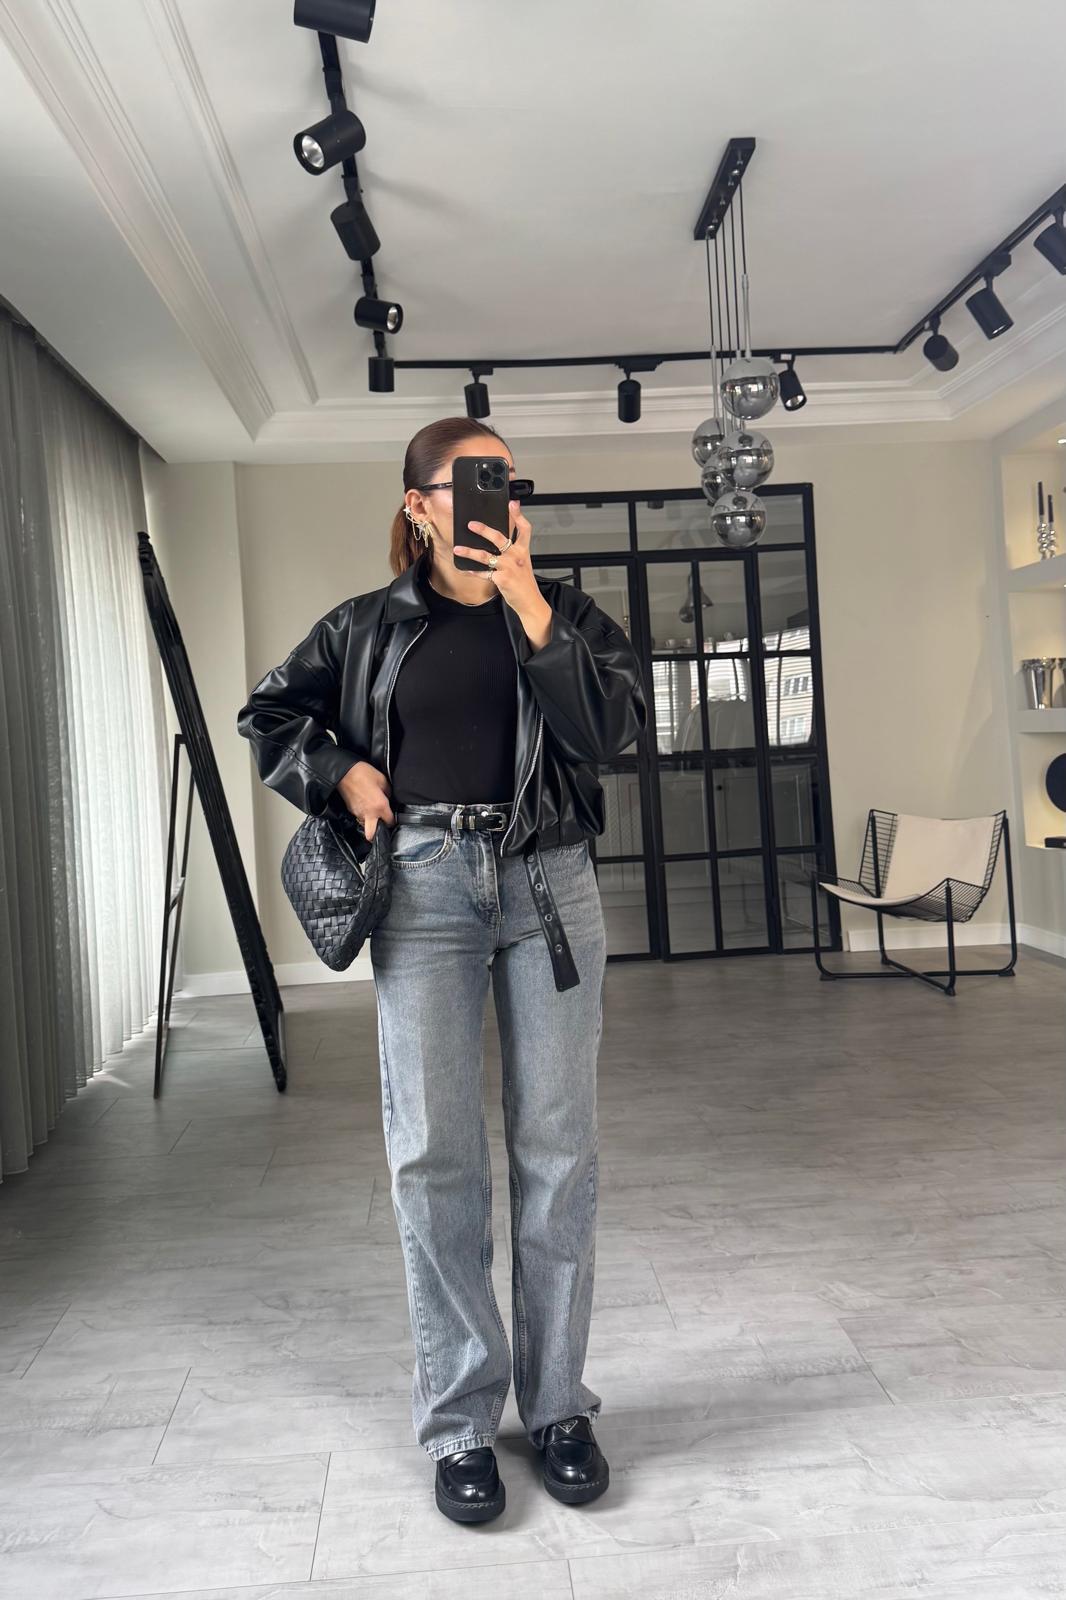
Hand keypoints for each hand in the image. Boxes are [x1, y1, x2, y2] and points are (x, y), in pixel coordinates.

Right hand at [336, 759, 394, 839]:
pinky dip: (362, 814)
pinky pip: (358, 816)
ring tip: (371, 812)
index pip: (390, 822)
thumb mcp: (382, 780)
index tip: (392, 819)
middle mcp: (369, 813)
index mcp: (380, 806)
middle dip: (376, 834)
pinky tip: (364, 805)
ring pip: (364, 825)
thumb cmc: (362, 774)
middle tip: (380, 827)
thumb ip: (388, 792)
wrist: (344, 772)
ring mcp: (358, 813)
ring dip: (369, 821)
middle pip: (371, 835)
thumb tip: (388, 798)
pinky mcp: (350, 810)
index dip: (393, 821)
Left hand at [453, 500, 546, 618]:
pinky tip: (465, 569)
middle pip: (499, 538)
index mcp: (523, 551)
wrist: (530, 601)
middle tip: (471, 524)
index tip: (512, 504)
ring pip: (485, 556)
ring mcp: (508, 567)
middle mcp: (516, 556)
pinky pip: (483, 573)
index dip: (518, 515)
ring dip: (469, 552)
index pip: (524, 529)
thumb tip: (501, 543)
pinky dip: (473, 572)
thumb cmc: (525, 583)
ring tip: (458, 549)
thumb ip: (513, 551)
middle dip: (484, 530)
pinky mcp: (501, 579)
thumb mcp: (523, 563)